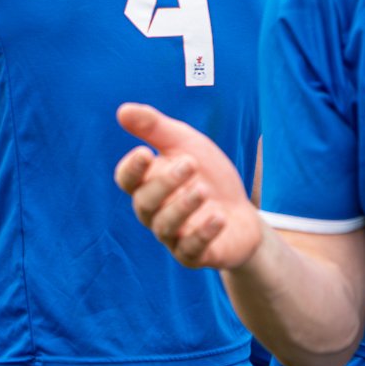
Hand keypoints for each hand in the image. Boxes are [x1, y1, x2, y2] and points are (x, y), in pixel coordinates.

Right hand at [114, 103, 265, 269]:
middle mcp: (154, 212)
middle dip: (165, 183)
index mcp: (147, 184)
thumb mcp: (186, 144)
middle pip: (144, 203)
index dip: (132, 169)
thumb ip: (155, 128)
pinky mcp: (194, 255)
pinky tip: (219, 217)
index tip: (145, 152)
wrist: (241, 213)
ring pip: (164, 227)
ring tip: (204, 190)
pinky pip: (190, 250)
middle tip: (190, 163)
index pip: (127, 180)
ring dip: (183, 207)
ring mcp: (172, 236)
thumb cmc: (208, 175)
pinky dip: (203, 234)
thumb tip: (122, 110)